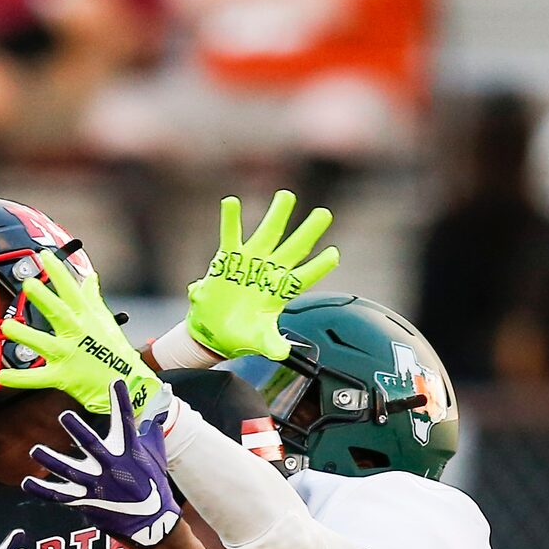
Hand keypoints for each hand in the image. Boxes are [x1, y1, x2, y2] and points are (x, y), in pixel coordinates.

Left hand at [0, 250, 169, 420]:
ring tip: (7, 326)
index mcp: (86, 317)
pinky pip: (38, 378)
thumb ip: (92, 298)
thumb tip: (90, 278)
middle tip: (29, 285)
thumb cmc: (114, 352)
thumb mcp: (105, 321)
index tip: (45, 256)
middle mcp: (76, 333)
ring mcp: (69, 355)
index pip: (71, 290)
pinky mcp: (63, 376)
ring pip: (44, 344)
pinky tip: (2, 376)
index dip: (58, 272)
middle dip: (44, 299)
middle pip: (58, 313)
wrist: (126, 384)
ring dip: (25, 335)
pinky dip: (20, 379)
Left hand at [23, 377, 180, 547]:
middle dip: (78, 430)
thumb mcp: (156, 456)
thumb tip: (158, 410)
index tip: (115, 383)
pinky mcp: (86, 501)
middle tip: (65, 416)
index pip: (125, 422)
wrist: (151, 524)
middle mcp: (111, 466)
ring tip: (35, 450)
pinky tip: (27, 482)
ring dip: (51, 461)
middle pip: (92, 445)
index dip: (121, 401)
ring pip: (70, 471)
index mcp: (129, 451)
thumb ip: (152, 431)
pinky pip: (60, 495)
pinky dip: (42, 490)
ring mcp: (97, 485)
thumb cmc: (154, 486)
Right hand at [186, 191, 339, 360]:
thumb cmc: (241, 336)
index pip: (305, 276)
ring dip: (277, 215)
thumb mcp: (258, 342)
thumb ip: (271, 344)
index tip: (334, 254)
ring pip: (268, 233)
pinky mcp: (228, 259)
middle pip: (294, 248)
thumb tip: (281, 352)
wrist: (214, 332)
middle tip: (324, 214)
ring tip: (286, 197)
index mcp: (281, 292)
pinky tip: (231, 202)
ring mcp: (251, 262)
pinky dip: (230, 219)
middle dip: (309, 231)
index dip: (320, 266)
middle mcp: (270, 272)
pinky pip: (230, 235)